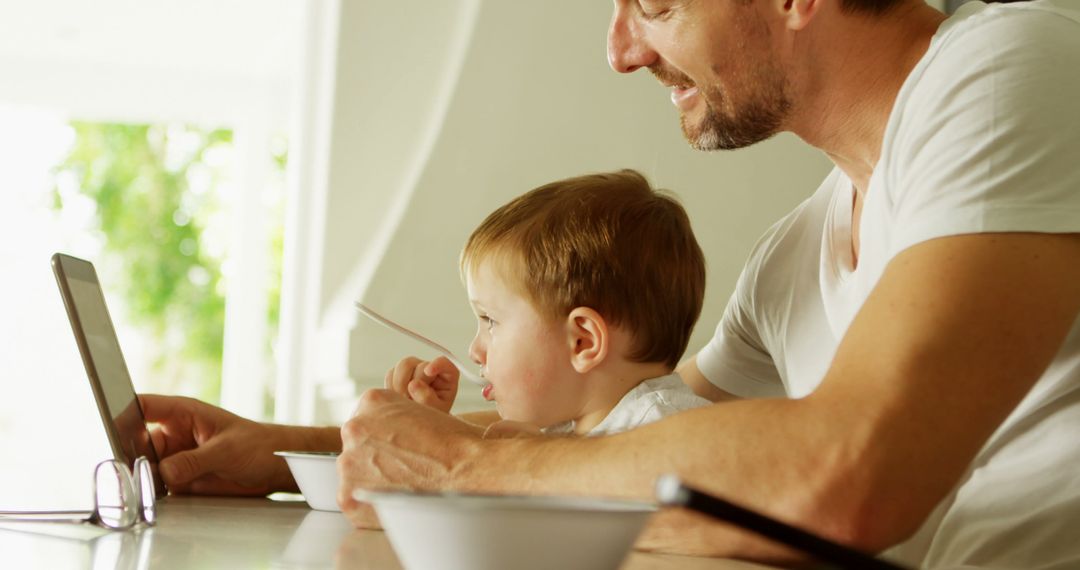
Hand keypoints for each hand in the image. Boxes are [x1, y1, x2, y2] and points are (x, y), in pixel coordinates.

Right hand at [139, 394, 313, 494]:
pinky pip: (157, 487)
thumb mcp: (227, 450)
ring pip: (144, 467)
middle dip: (128, 455)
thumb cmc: (260, 445)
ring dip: (140, 477)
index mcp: (183, 413)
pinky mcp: (181, 480)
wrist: (276, 468)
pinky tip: (151, 498)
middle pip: (136, 442)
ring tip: (140, 485)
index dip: (123, 412)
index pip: (143, 406)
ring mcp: (176, 458)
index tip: (110, 426)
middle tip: (127, 468)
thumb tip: (165, 471)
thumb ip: (194, 460)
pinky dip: (152, 494)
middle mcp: (175, 435)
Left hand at [337, 389, 485, 527]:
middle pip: (357, 445)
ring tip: (402, 486)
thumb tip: (383, 434)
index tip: (397, 448)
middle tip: (402, 468)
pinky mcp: (348, 494)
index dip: (382, 436)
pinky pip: (353, 500)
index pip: (365, 420)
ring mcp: (349, 462)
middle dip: (374, 456)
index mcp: (372, 401)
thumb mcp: (421, 409)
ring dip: (371, 479)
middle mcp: (354, 428)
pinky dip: (369, 505)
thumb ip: (394, 417)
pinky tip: (394, 500)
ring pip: (354, 472)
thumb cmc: (454, 442)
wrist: (467, 469)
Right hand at [384, 356, 459, 412]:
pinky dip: (392, 388)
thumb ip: (428, 398)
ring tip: (405, 401)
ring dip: (399, 385)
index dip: (436, 364)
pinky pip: (391, 375)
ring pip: (401, 367)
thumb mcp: (436, 411)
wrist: (422, 422)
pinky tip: (400, 399)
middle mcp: (429, 368)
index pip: (443, 362)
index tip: (429, 372)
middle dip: (409, 381)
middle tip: (409, 399)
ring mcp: (414, 369)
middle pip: (415, 363)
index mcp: (446, 375)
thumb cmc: (434, 415)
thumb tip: (413, 384)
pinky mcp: (400, 374)